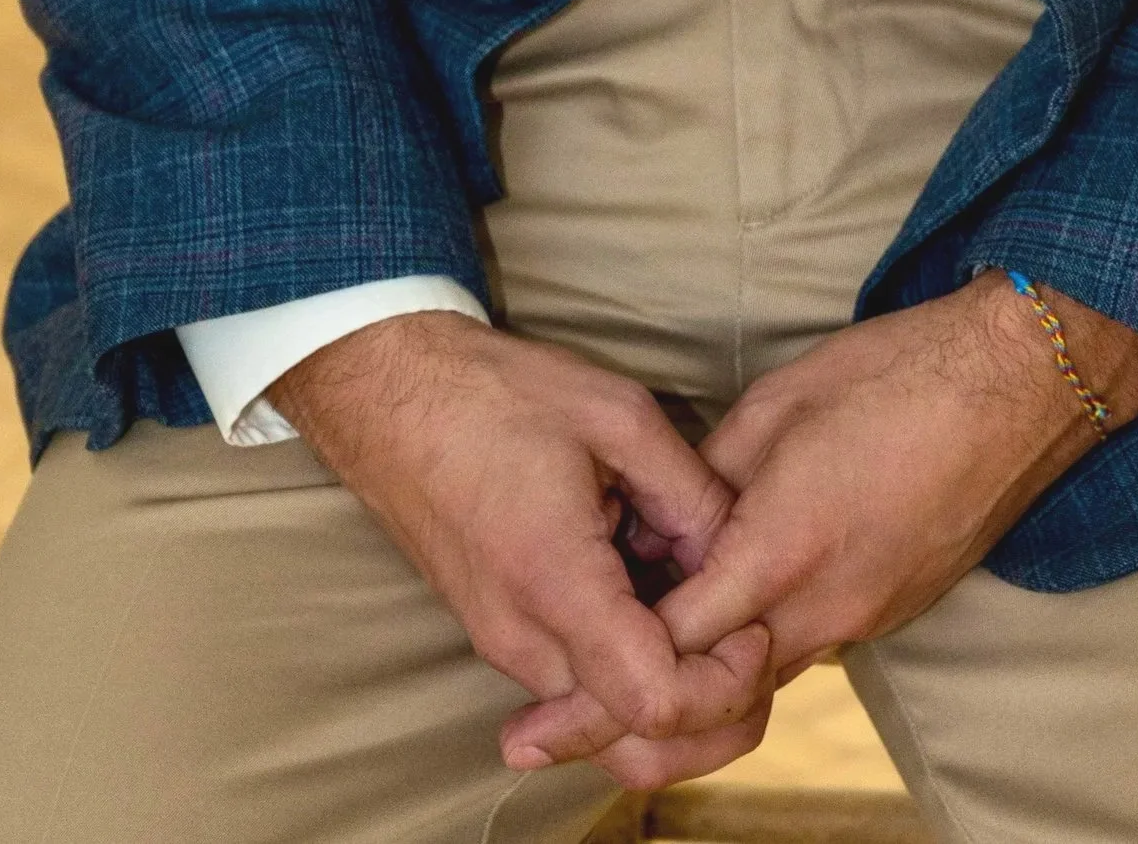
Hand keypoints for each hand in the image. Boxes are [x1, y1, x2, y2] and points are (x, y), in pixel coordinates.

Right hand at [274, 313, 775, 791]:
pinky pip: (577, 687)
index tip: (750, 620)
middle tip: (747, 641)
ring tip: (703, 605)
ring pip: (605, 726)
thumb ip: (689, 493)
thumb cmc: (494, 392)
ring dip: (670, 689)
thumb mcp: (616, 414)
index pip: (656, 704)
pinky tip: (653, 592)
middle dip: (710, 718)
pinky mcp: (499, 636)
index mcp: (556, 582)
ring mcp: (504, 646)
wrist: (386, 393)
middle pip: (633, 746)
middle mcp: (523, 639)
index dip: (725, 680)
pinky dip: (628, 665)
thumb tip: (738, 554)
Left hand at [498, 275, 1137, 771]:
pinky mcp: (891, 609)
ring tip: (620, 680)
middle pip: (712, 694)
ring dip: (692, 688)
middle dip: (632, 716)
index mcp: (782, 548)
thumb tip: (666, 517)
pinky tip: (714, 625)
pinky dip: (749, 653)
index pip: (672, 641)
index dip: (602, 673)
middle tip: (554, 727)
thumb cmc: (898, 374)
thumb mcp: (779, 402)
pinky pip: (804, 647)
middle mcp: (825, 606)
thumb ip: (708, 472)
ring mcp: (865, 616)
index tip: (544, 702)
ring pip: (760, 677)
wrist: (1017, 385)